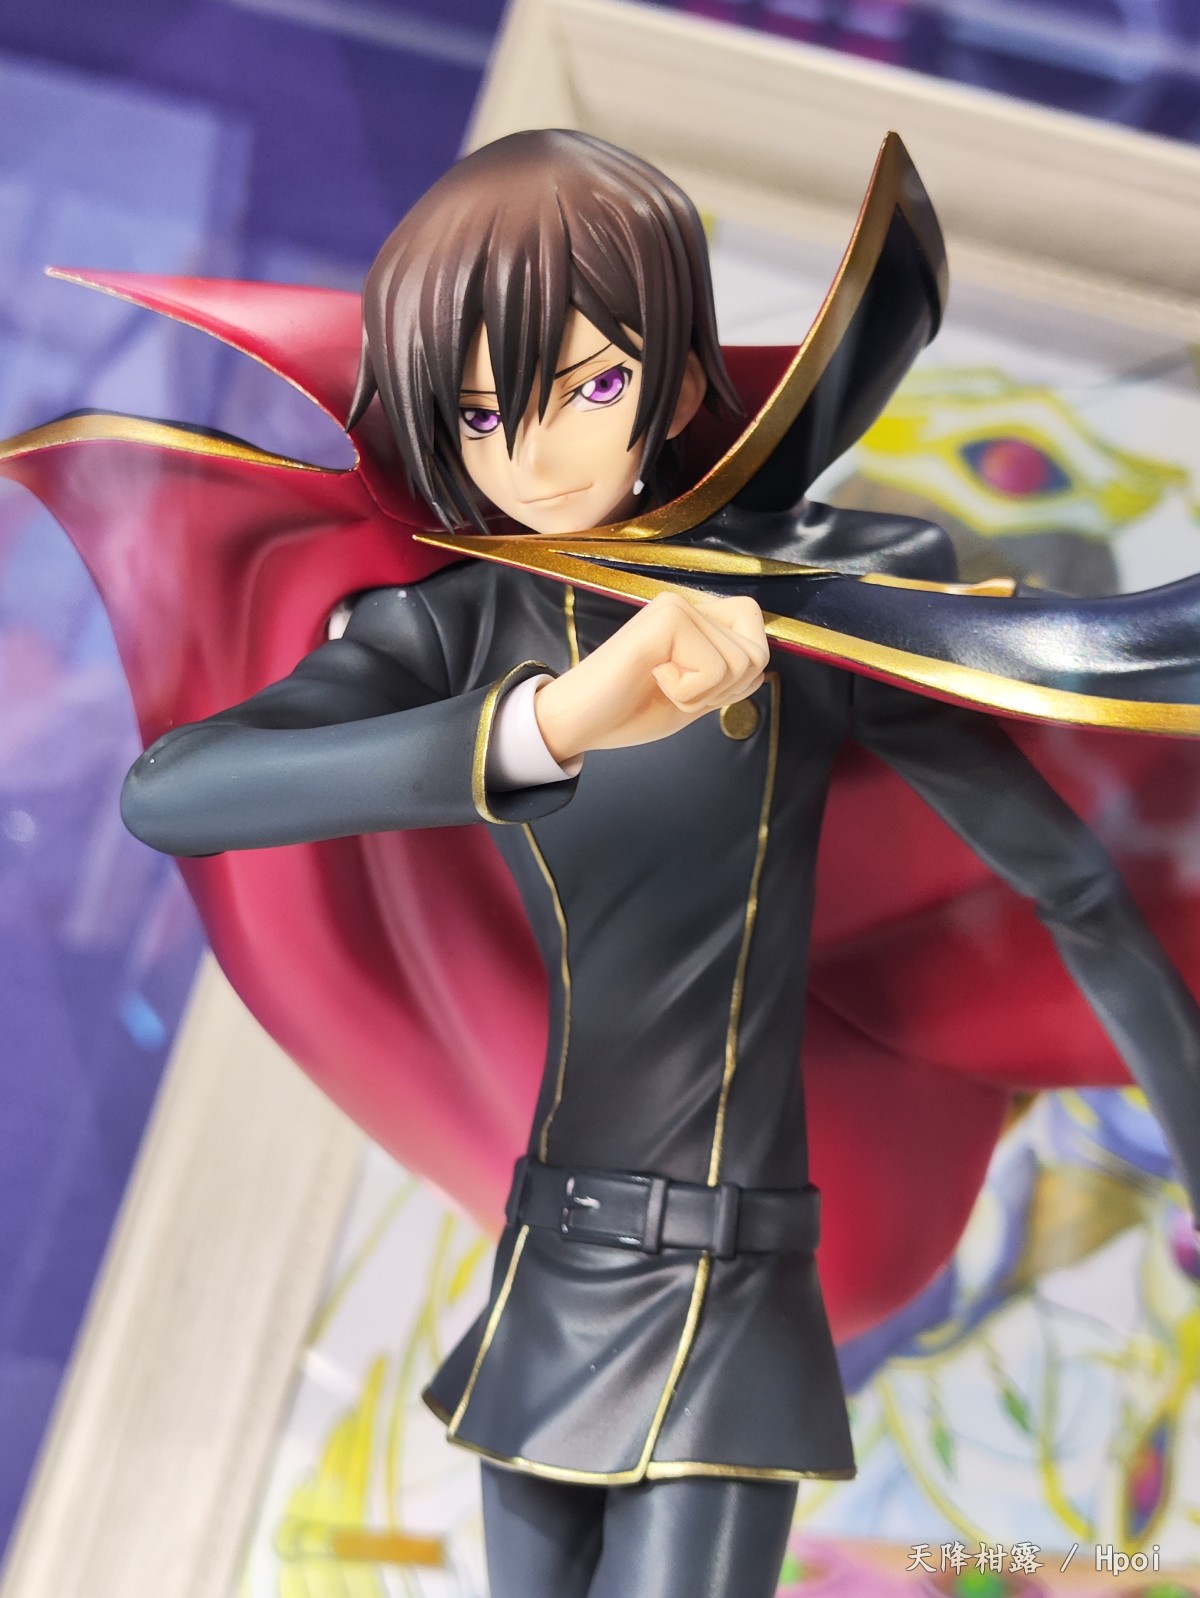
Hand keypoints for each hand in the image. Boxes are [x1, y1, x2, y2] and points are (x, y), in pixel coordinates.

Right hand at [533, 591, 769, 763]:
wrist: (577, 722)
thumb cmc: (626, 711)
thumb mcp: (691, 699)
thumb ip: (724, 681)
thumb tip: (760, 666)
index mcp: (693, 620)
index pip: (756, 633)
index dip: (741, 673)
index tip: (698, 690)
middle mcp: (686, 605)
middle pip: (757, 650)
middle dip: (726, 689)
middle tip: (678, 691)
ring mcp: (675, 608)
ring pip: (740, 662)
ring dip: (702, 693)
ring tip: (660, 686)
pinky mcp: (665, 620)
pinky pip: (713, 668)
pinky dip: (687, 692)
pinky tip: (652, 681)